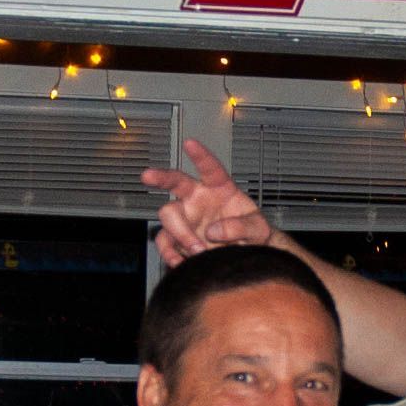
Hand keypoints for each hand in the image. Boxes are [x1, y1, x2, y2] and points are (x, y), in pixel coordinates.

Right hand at [140, 138, 275, 267]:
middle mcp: (197, 198)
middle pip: (174, 183)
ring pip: (168, 216)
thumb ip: (242, 226)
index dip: (200, 155)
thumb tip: (213, 232)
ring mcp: (185, 218)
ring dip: (180, 233)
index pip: (209, 167)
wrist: (247, 255)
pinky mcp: (178, 239)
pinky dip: (171, 254)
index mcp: (218, 187)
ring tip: (199, 250)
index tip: (190, 143)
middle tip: (148, 176)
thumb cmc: (252, 233)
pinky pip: (166, 243)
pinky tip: (182, 262)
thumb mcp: (258, 228)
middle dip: (160, 177)